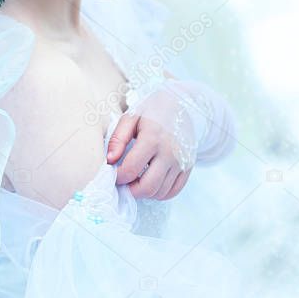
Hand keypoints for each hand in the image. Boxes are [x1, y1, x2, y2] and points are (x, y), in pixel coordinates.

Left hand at [105, 86, 196, 200]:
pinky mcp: (188, 167)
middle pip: (147, 187)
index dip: (118, 177)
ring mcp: (181, 162)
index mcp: (152, 138)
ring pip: (160, 193)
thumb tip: (110, 160)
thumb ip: (117, 139)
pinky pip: (173, 191)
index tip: (113, 173)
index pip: (131, 170)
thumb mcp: (131, 118)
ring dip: (144, 192)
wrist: (182, 104)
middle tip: (124, 182)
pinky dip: (160, 193)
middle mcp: (169, 153)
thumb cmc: (152, 112)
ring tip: (136, 180)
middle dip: (130, 190)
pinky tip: (151, 182)